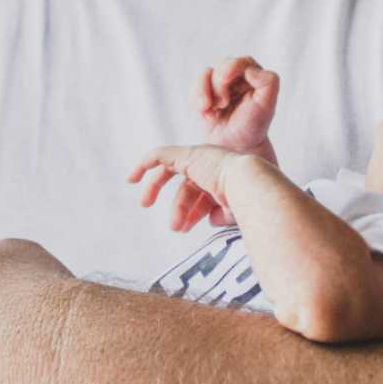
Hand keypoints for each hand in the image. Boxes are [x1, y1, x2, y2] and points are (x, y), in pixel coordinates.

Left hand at [127, 144, 247, 232]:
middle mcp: (212, 166)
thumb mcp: (233, 212)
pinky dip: (144, 163)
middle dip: (177, 205)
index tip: (184, 229)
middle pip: (187, 185)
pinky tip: (132, 177)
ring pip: (169, 171)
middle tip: (169, 224)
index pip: (203, 196)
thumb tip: (210, 220)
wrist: (250, 187)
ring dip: (155, 188)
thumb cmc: (249, 203)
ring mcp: (200, 158)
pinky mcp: (188, 154)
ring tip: (145, 204)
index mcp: (224, 179)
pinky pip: (160, 155)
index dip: (192, 213)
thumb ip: (221, 214)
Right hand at [195, 56, 278, 160]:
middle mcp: (236, 77)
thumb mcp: (268, 104)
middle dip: (219, 84)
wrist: (236, 147)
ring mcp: (218, 85)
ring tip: (212, 109)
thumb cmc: (254, 126)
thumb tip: (251, 70)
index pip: (242, 62)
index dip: (232, 67)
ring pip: (206, 75)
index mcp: (253, 76)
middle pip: (222, 66)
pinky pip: (195, 88)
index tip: (225, 79)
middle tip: (222, 103)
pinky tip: (206, 113)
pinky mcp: (204, 95)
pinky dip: (196, 99)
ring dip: (205, 91)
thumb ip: (268, 82)